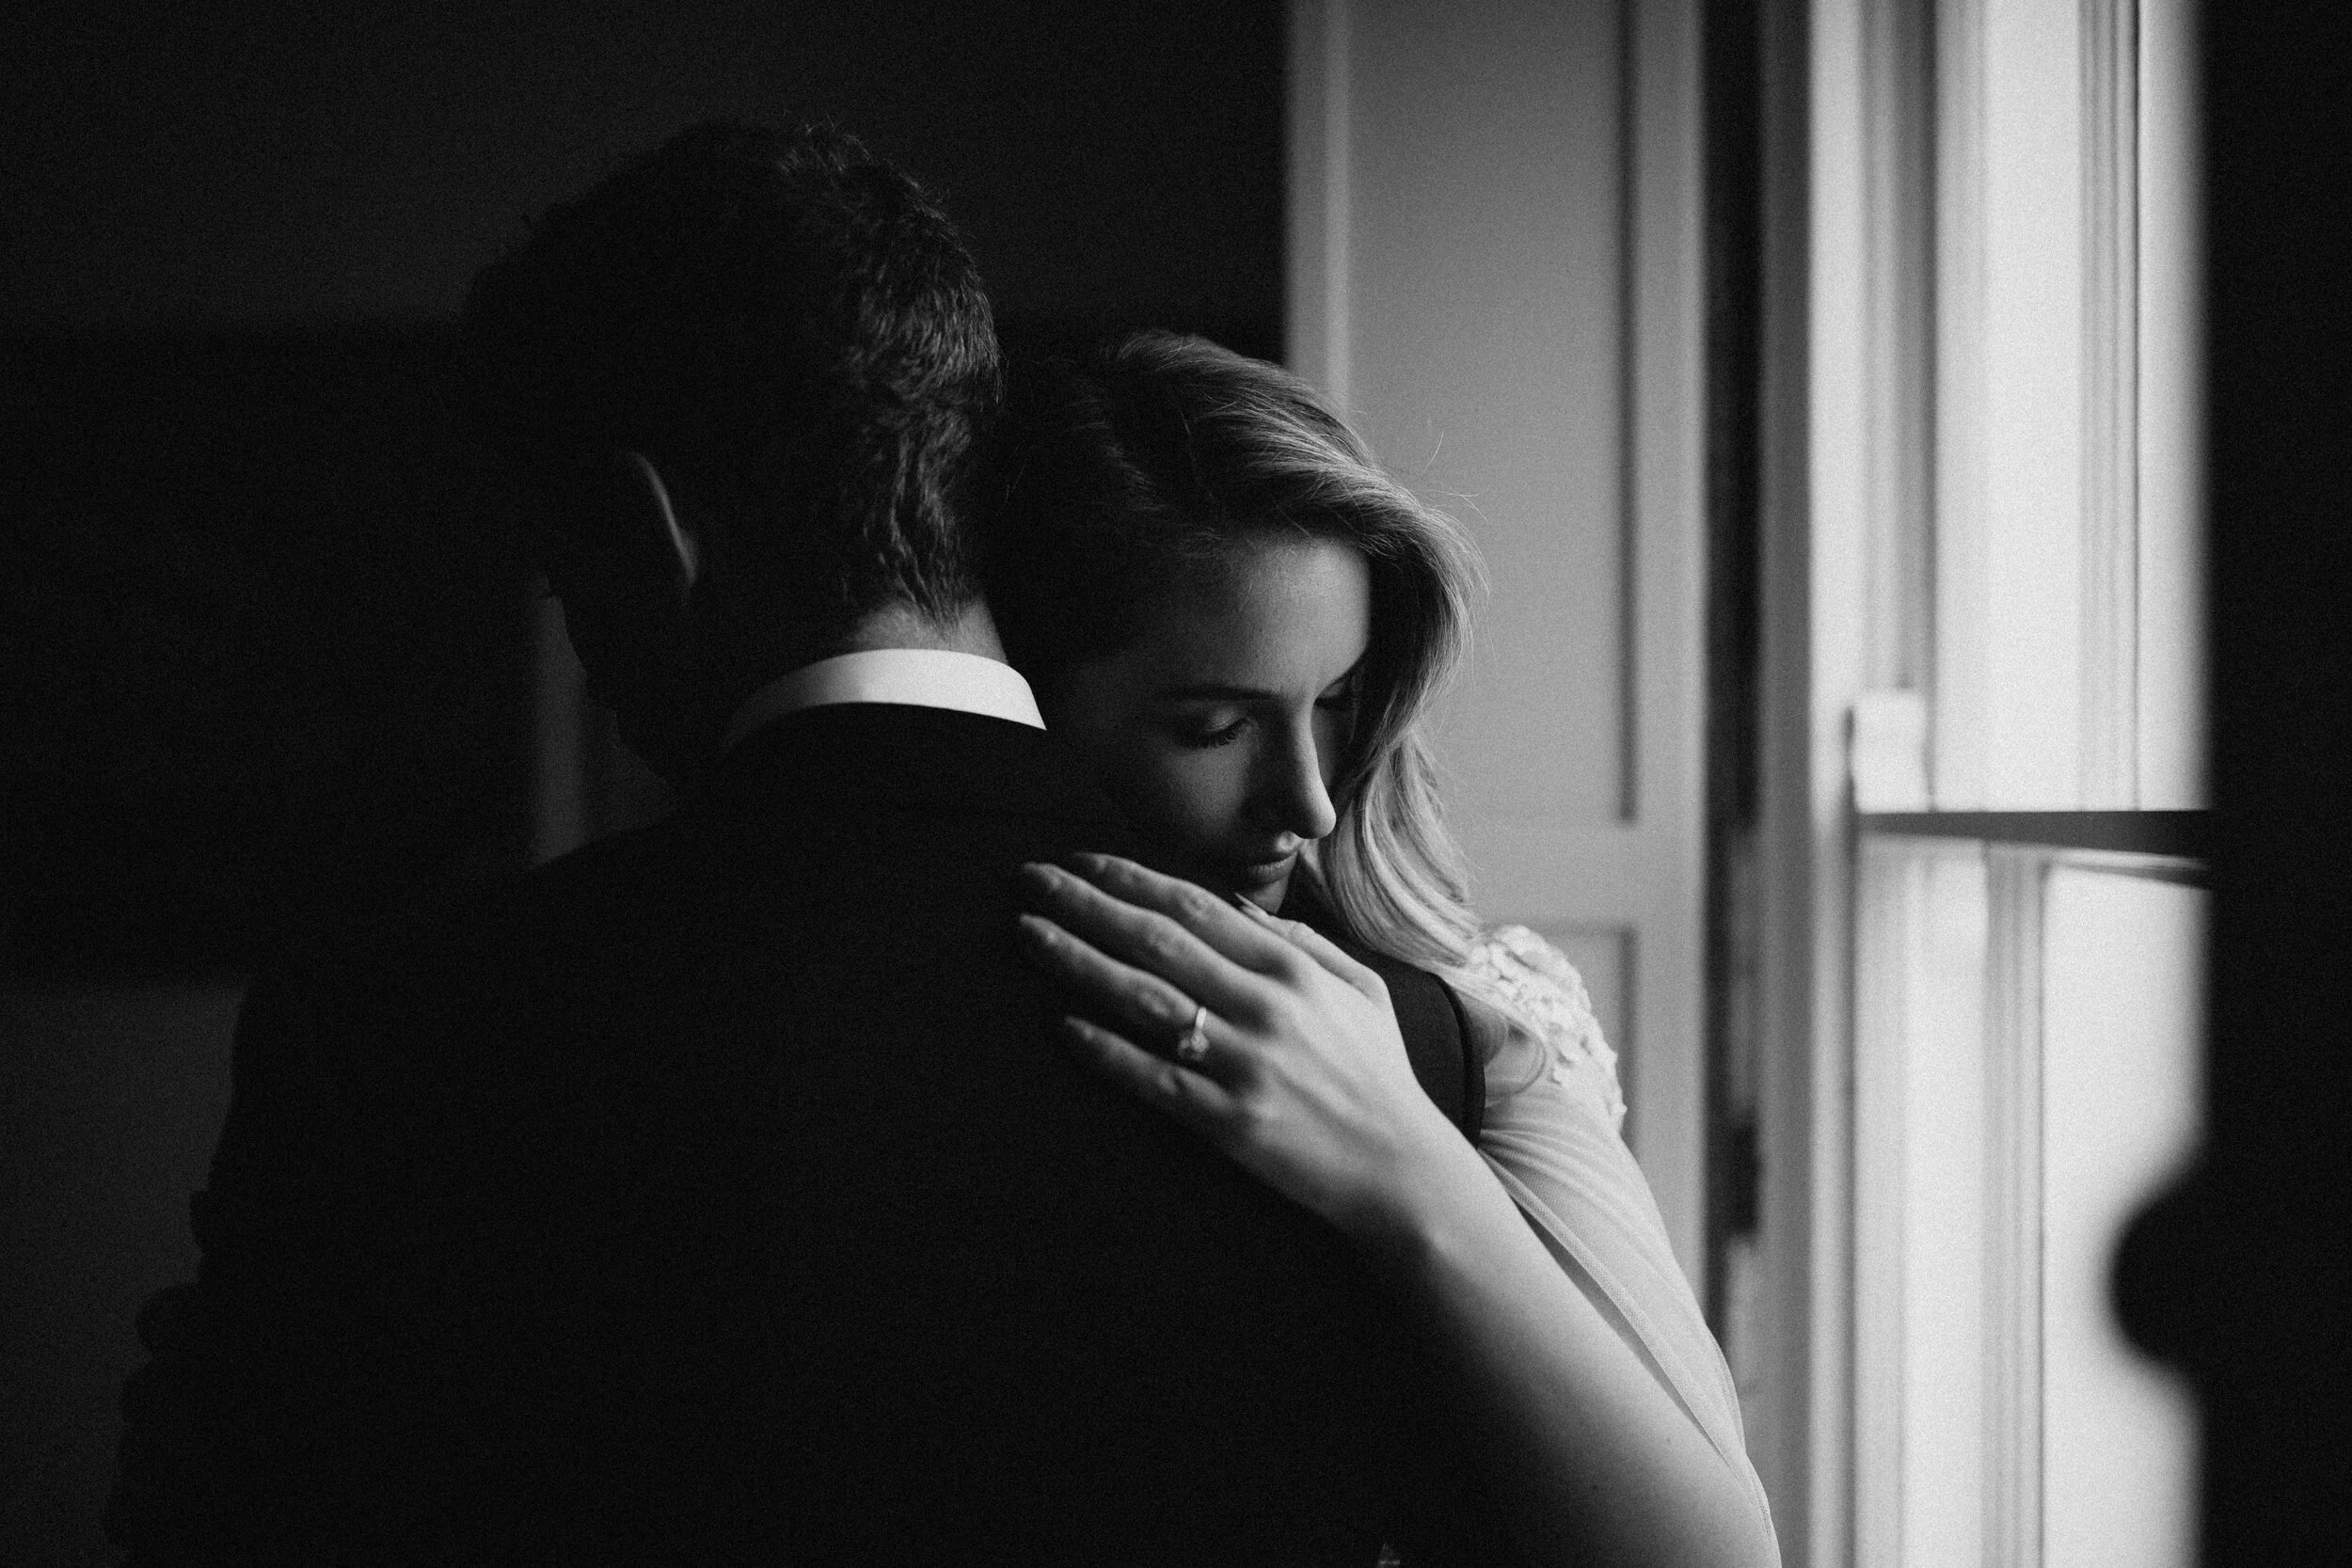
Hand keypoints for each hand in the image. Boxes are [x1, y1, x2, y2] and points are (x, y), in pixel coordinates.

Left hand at [1014, 853, 1480, 1243]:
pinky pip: (1154, 1079)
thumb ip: (1301, 941)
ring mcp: (1245, 1064)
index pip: (1195, 907)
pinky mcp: (1229, 1122)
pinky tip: (1064, 1027)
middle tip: (1031, 880)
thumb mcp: (1360, 989)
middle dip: (1086, 904)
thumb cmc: (1378, 1075)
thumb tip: (1236, 904)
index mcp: (1293, 968)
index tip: (1079, 861)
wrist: (1402, 1171)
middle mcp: (1265, 1007)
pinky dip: (1107, 1052)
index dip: (1131, 879)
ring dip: (1079, 963)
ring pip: (1144, 1001)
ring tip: (1028, 936)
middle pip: (1156, 941)